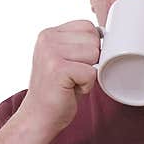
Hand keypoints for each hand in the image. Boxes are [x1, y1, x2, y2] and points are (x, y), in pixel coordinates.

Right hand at [17, 20, 100, 137]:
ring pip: (94, 55)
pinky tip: (70, 90)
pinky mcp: (57, 69)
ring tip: (70, 82)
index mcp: (49, 33)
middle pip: (93, 40)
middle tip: (71, 76)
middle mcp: (47, 39)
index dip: (90, 47)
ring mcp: (50, 53)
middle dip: (90, 62)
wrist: (39, 117)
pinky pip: (91, 73)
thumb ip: (78, 43)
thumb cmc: (57, 90)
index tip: (73, 64)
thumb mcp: (64, 58)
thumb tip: (104, 34)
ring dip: (88, 74)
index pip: (87, 26)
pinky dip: (86, 86)